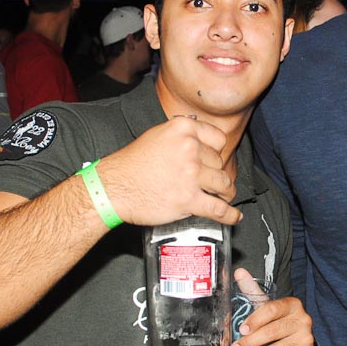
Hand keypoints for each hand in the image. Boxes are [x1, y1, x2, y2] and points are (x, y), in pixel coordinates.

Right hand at [96, 117, 240, 225]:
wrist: (112, 188)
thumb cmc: (130, 165)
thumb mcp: (156, 136)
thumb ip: (181, 137)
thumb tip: (202, 145)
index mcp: (183, 129)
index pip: (218, 139)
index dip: (217, 153)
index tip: (215, 161)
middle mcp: (189, 148)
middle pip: (220, 163)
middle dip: (217, 174)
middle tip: (210, 183)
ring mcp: (190, 174)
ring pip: (224, 184)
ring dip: (225, 193)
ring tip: (223, 197)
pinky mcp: (189, 199)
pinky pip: (219, 209)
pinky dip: (230, 214)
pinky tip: (234, 216)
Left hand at [232, 269, 313, 345]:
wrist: (298, 341)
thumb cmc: (278, 321)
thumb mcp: (267, 306)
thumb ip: (252, 290)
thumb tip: (239, 271)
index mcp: (292, 305)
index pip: (273, 309)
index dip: (256, 319)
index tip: (241, 329)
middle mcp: (303, 321)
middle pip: (274, 331)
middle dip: (251, 342)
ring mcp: (306, 340)